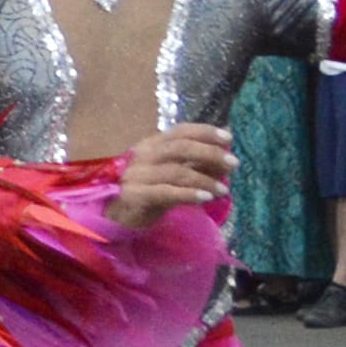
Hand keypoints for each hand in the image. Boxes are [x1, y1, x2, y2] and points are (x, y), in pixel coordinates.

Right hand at [110, 123, 236, 220]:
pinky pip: (166, 192)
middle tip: (233, 163)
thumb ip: (195, 163)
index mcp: (151, 144)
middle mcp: (143, 155)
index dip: (205, 132)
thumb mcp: (171, 174)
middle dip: (210, 153)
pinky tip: (206, 198)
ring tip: (224, 190)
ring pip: (176, 171)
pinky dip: (189, 194)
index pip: (180, 131)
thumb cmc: (144, 191)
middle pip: (180, 147)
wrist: (112, 215)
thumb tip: (224, 151)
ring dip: (204, 179)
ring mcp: (138, 175)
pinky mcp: (135, 196)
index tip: (229, 138)